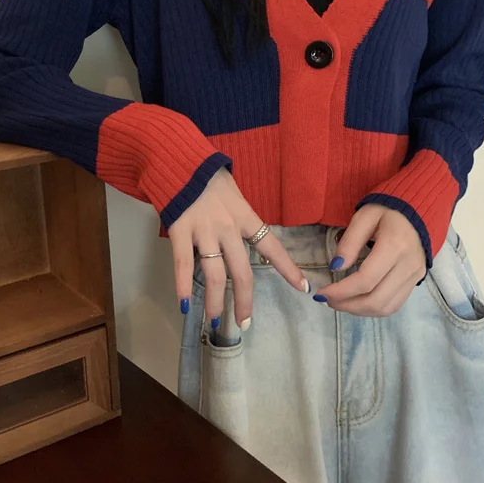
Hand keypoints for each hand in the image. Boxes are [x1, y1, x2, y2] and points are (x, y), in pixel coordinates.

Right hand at [168, 169, 309, 328]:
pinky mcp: (180, 231)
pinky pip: (183, 264)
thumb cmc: (208, 177)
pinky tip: (184, 304)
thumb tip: (248, 240)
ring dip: (215, 301)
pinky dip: (183, 286)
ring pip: (215, 274)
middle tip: (244, 322)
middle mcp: (228, 227)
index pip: (272, 247)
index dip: (288, 269)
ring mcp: (204, 231)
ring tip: (214, 322)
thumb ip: (240, 218)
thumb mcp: (234, 194)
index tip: (303, 288)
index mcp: (245, 216)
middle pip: (242, 271)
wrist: (180, 160)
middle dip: (244, 300)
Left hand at [315, 204, 425, 316]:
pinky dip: (373, 309)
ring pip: (386, 308)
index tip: (321, 293)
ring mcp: (416, 276)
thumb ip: (350, 242)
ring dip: (359, 310)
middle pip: (376, 300)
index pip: (365, 280)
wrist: (420, 207)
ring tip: (340, 303)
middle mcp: (408, 266)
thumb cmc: (388, 209)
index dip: (341, 291)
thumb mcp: (364, 217)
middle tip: (327, 300)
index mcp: (395, 246)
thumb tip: (336, 268)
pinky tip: (357, 301)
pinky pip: (395, 304)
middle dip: (347, 305)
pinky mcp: (417, 281)